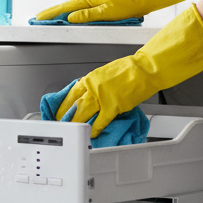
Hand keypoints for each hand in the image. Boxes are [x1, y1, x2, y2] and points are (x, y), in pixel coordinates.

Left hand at [54, 5, 202, 136]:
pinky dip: (94, 128)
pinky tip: (91, 134)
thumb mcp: (104, 73)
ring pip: (82, 113)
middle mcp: (93, 88)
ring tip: (71, 131)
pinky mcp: (113, 106)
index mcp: (90, 79)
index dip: (62, 106)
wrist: (145, 69)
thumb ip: (93, 85)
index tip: (57, 113)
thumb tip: (86, 95)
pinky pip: (100, 120)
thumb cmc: (128, 70)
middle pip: (73, 105)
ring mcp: (102, 98)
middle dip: (65, 117)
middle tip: (61, 126)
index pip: (70, 94)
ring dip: (76, 124)